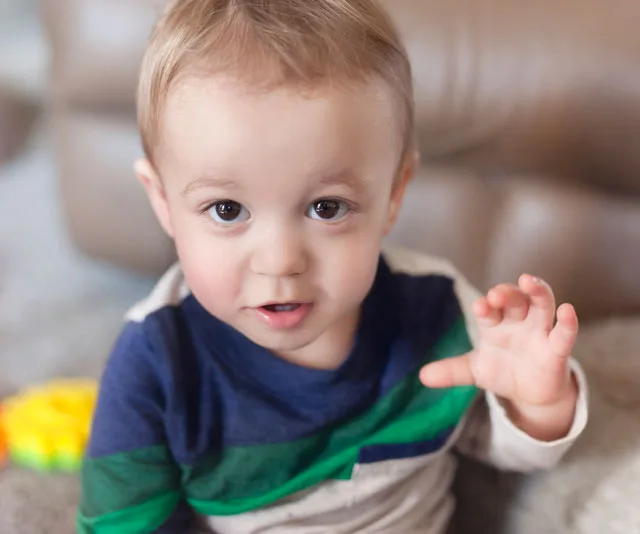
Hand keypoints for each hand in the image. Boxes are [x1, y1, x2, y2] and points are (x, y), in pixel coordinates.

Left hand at [420, 274, 578, 439]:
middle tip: (496, 294)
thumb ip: (451, 371)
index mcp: (495, 324)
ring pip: (541, 305)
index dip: (485, 307)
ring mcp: (539, 332)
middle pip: (515, 300)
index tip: (479, 306)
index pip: (489, 310)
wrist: (529, 392)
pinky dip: (567, 322)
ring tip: (529, 281)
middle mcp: (518, 322)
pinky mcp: (556, 349)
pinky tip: (567, 310)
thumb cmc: (502, 370)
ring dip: (537, 292)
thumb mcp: (474, 371)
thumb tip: (422, 377)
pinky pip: (564, 333)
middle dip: (507, 293)